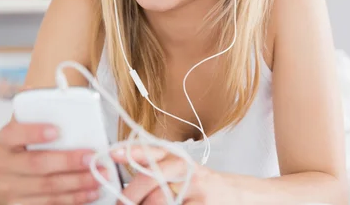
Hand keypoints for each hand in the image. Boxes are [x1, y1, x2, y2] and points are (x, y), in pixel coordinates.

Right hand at [0, 118, 107, 203]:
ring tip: (100, 174)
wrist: (6, 181)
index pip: (15, 133)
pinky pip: (50, 203)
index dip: (35, 132)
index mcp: (5, 139)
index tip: (57, 130)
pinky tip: (91, 192)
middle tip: (93, 156)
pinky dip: (74, 198)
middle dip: (68, 161)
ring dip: (78, 182)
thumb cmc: (25, 148)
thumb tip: (43, 88)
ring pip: (48, 187)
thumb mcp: (26, 129)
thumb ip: (36, 113)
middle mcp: (2, 164)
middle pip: (37, 164)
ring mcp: (9, 189)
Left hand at [112, 146, 240, 204]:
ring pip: (158, 201)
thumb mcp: (181, 173)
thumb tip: (125, 189)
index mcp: (178, 158)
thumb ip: (157, 173)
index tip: (113, 153)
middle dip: (130, 196)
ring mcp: (197, 190)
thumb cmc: (202, 188)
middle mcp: (187, 170)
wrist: (236, 197)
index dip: (133, 151)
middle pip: (150, 180)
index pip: (153, 150)